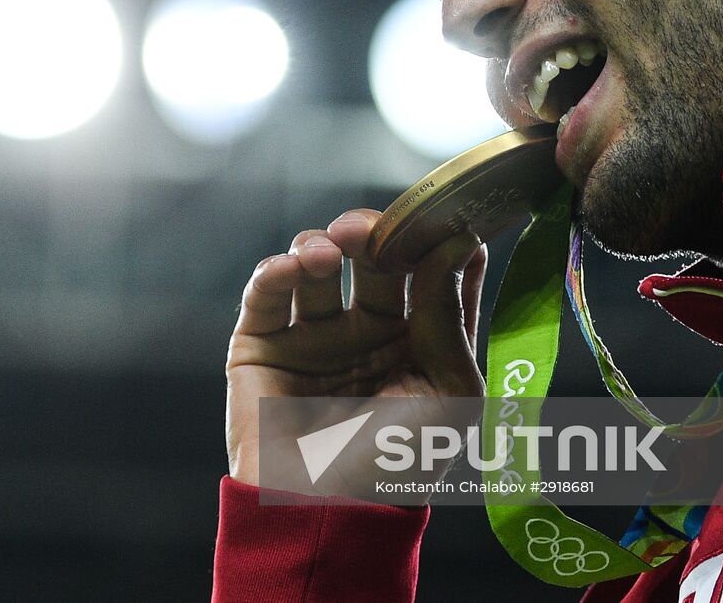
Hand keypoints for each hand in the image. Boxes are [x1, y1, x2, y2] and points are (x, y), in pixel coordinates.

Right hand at [225, 208, 486, 488]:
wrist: (322, 510)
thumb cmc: (397, 464)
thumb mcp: (447, 390)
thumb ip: (449, 314)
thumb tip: (460, 242)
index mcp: (418, 342)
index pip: (431, 273)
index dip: (437, 239)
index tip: (443, 213)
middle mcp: (367, 333)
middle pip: (374, 259)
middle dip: (374, 233)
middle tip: (370, 229)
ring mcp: (314, 335)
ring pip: (318, 262)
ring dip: (322, 244)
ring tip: (326, 255)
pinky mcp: (263, 342)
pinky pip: (267, 291)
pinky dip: (278, 269)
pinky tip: (294, 268)